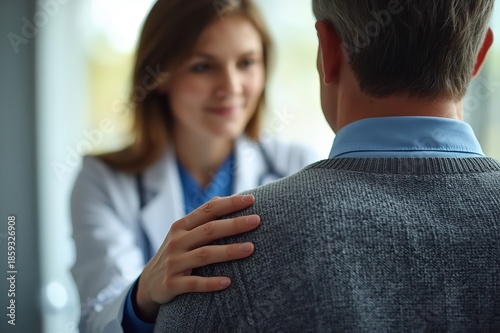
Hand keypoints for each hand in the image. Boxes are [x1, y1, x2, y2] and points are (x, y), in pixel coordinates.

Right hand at [135, 194, 259, 321]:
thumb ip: (202, 218)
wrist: (148, 283)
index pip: (208, 210)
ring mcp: (174, 262)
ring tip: (250, 248)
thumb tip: (222, 198)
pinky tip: (228, 282)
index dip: (229, 203)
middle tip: (257, 220)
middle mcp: (177, 241)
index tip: (251, 199)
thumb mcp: (183, 233)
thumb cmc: (175, 253)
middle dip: (234, 224)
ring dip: (228, 251)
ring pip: (204, 255)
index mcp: (182, 226)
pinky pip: (193, 284)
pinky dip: (210, 283)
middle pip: (209, 230)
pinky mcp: (171, 284)